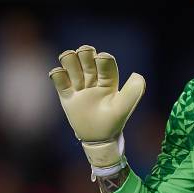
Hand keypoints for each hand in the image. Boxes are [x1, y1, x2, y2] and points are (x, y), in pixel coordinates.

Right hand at [49, 45, 145, 171]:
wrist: (97, 139)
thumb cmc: (112, 123)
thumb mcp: (123, 108)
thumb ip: (132, 92)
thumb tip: (136, 74)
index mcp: (109, 80)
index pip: (104, 60)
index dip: (102, 58)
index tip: (100, 61)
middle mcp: (94, 79)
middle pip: (86, 56)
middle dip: (84, 53)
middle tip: (85, 63)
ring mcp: (79, 86)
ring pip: (71, 62)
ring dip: (69, 60)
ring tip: (71, 67)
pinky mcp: (67, 94)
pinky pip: (58, 78)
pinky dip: (57, 73)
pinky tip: (60, 75)